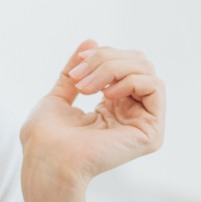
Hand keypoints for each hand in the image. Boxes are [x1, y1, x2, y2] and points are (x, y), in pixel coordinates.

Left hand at [20, 40, 165, 188]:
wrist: (47, 161)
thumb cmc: (46, 139)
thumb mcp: (59, 94)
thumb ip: (77, 70)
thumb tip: (91, 40)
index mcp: (113, 107)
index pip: (124, 64)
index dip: (101, 55)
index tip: (76, 64)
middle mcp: (131, 114)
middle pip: (137, 62)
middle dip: (106, 59)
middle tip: (80, 77)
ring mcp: (142, 124)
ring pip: (146, 70)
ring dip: (113, 68)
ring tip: (88, 87)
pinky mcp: (151, 132)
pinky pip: (155, 86)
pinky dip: (131, 80)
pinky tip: (109, 95)